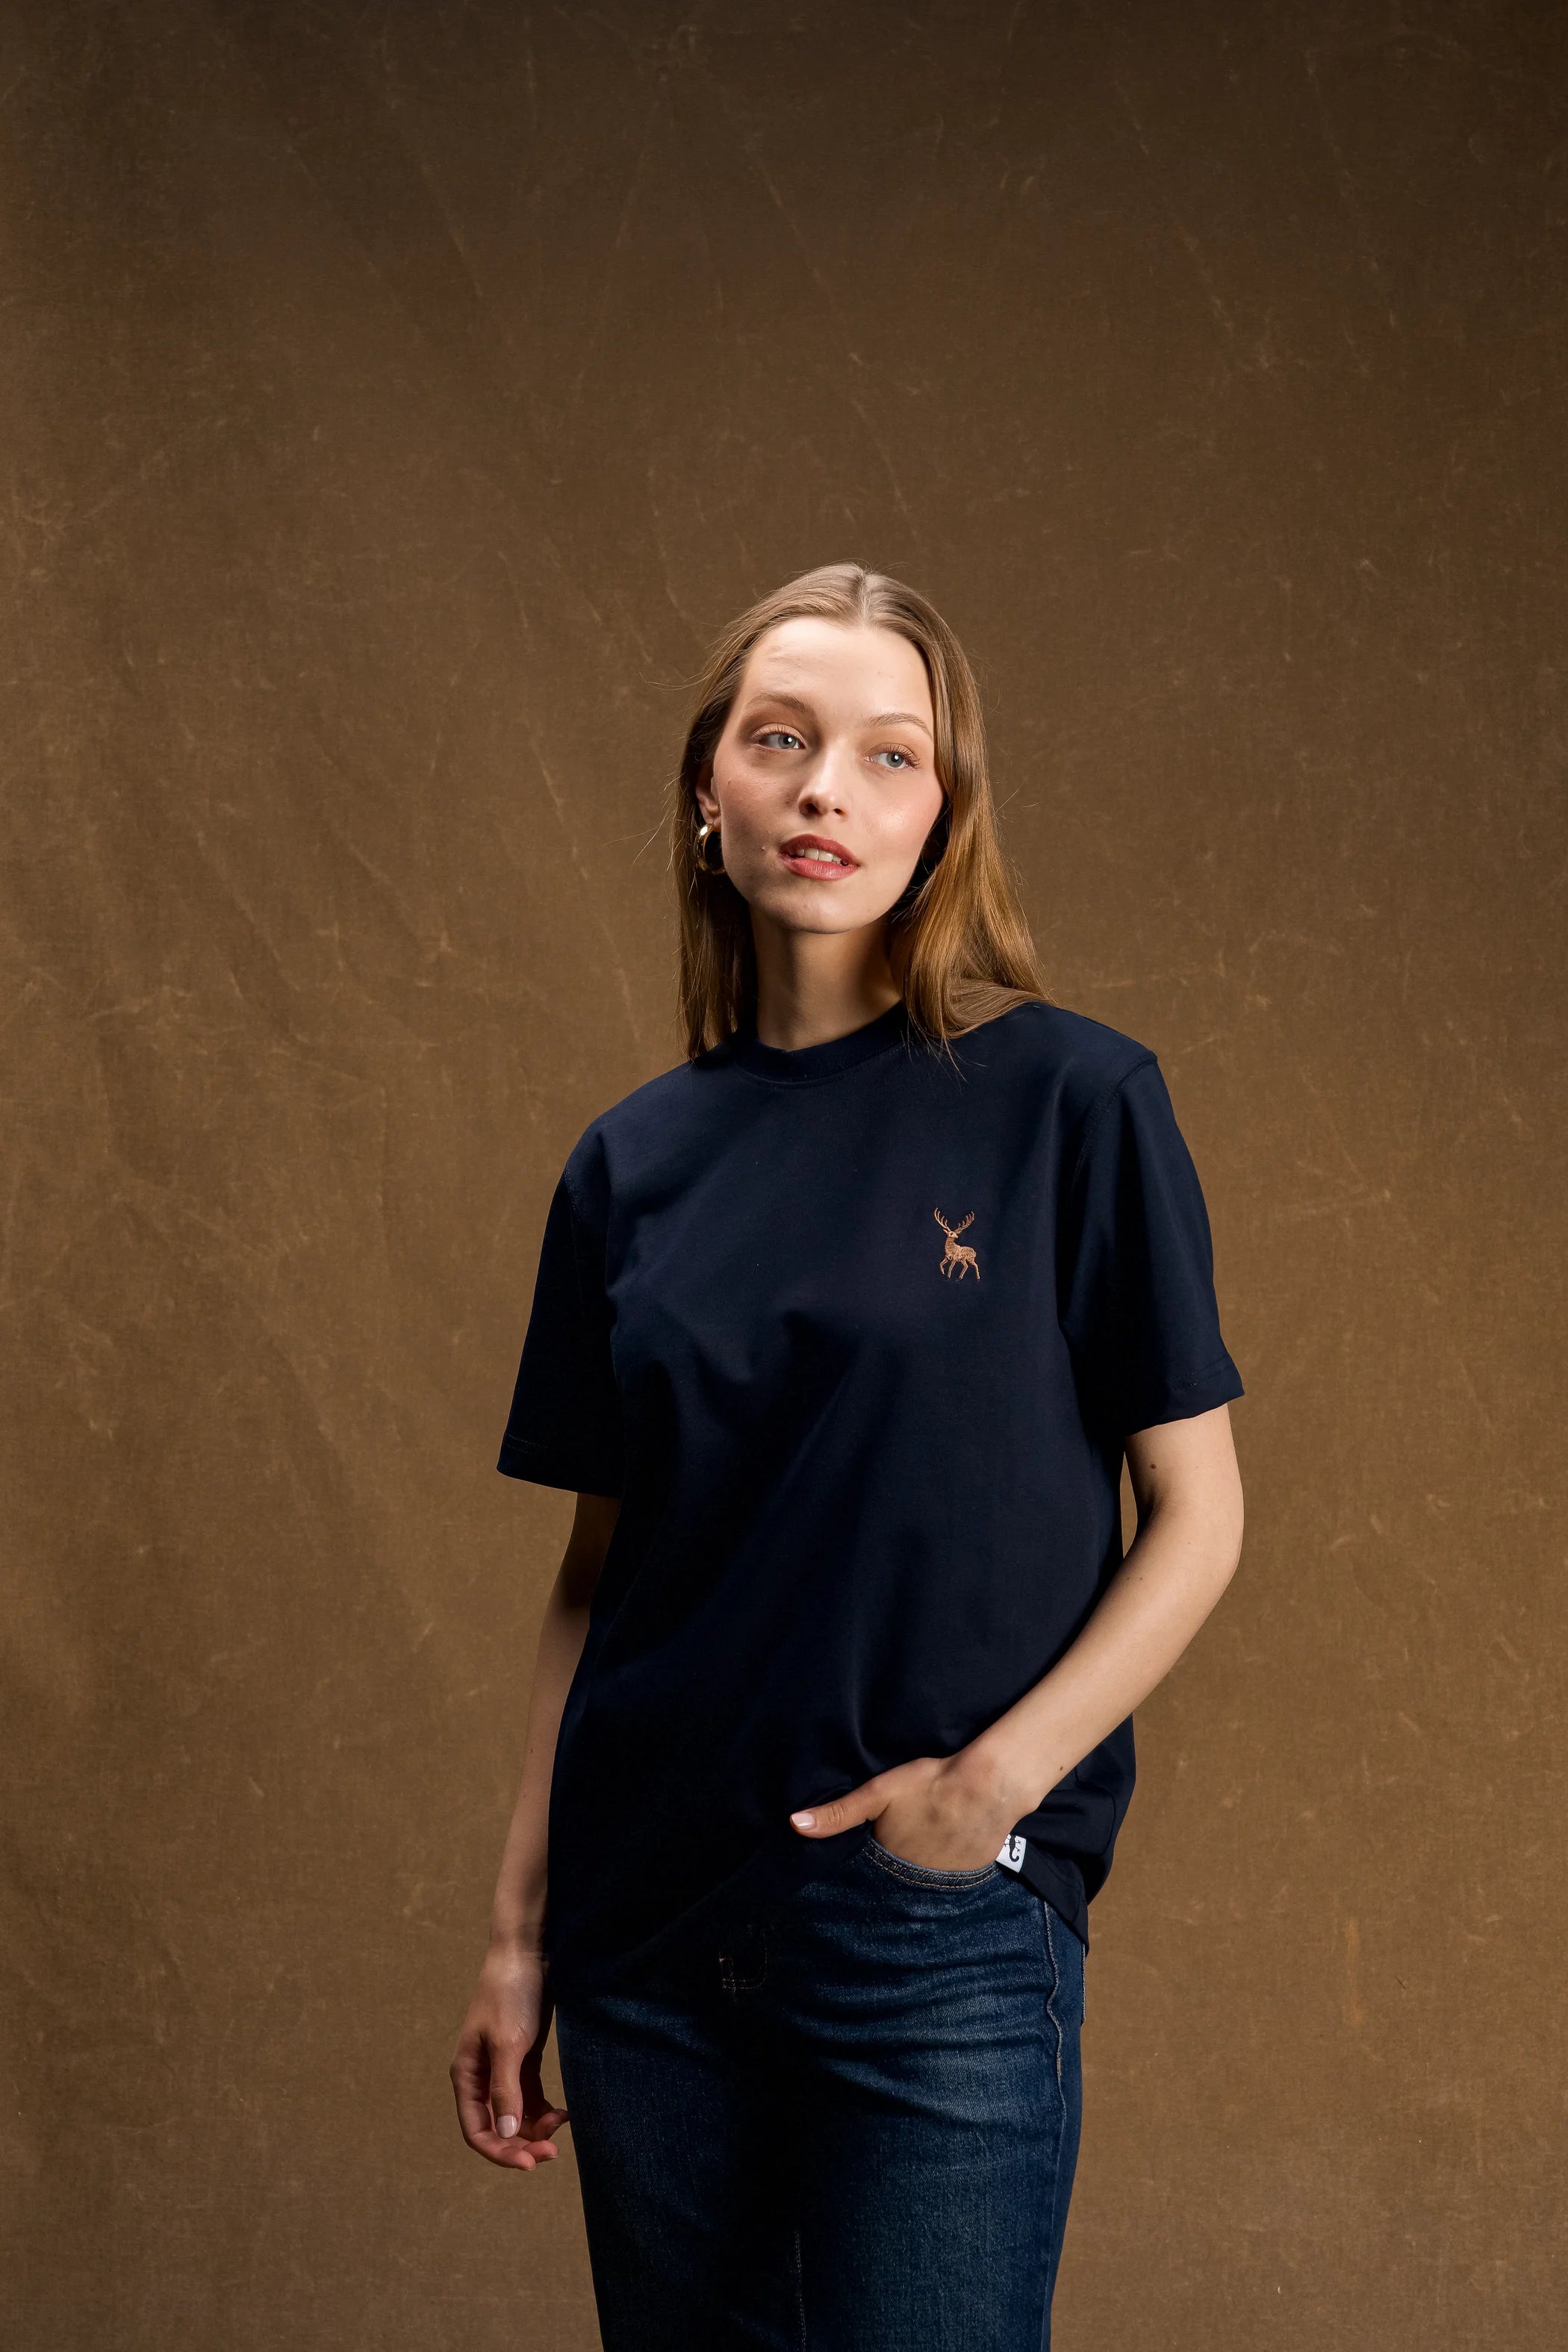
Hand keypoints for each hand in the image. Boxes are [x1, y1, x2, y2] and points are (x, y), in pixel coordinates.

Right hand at [450, 1939, 569, 2171]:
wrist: (529, 1952)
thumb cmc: (511, 1993)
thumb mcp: (509, 2043)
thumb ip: (506, 2090)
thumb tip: (505, 2135)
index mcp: (467, 2075)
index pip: (477, 2130)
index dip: (500, 2152)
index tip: (530, 2163)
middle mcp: (482, 2077)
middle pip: (498, 2127)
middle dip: (522, 2144)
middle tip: (552, 2152)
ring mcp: (504, 2068)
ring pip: (517, 2116)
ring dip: (536, 2128)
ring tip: (561, 2123)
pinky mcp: (524, 2058)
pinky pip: (531, 2098)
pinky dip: (545, 2110)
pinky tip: (564, 2112)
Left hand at [788, 1746, 1032, 1872]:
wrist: (987, 1787)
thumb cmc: (929, 1785)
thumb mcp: (877, 1793)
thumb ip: (838, 1813)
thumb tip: (794, 1825)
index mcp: (888, 1864)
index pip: (867, 1878)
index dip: (862, 1871)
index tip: (859, 1863)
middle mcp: (914, 1883)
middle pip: (894, 1883)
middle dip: (888, 1876)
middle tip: (892, 1853)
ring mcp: (944, 1884)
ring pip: (922, 1884)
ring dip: (917, 1875)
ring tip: (918, 1852)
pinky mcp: (969, 1876)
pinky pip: (948, 1880)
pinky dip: (943, 1871)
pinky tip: (944, 1850)